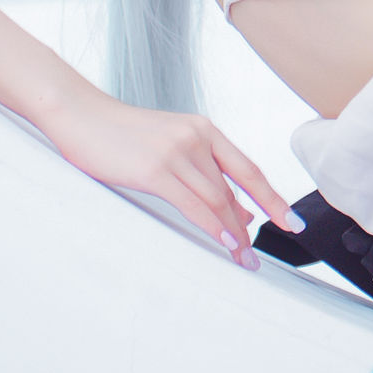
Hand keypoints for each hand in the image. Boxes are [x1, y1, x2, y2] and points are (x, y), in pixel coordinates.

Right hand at [50, 94, 300, 268]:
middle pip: (233, 191)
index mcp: (204, 130)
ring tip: (242, 259)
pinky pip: (193, 204)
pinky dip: (212, 225)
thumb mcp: (169, 146)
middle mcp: (196, 137)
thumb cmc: (120, 134)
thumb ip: (201, 172)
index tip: (292, 222)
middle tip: (256, 257)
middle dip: (248, 227)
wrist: (80, 113)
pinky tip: (224, 242)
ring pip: (217, 200)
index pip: (249, 170)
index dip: (273, 198)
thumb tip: (238, 210)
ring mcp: (176, 152)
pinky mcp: (154, 169)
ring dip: (232, 233)